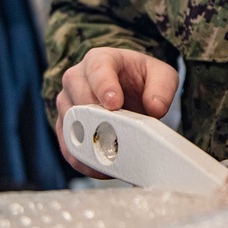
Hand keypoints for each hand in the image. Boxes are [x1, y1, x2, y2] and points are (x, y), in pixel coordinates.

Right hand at [55, 47, 179, 177]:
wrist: (127, 89)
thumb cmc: (140, 78)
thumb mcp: (160, 75)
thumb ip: (162, 87)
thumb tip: (155, 107)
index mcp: (100, 59)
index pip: (97, 69)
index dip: (104, 86)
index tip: (114, 104)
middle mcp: (77, 78)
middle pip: (77, 96)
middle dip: (96, 117)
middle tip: (115, 135)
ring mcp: (67, 102)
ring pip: (68, 121)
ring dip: (87, 141)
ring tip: (110, 156)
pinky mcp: (65, 126)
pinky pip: (67, 145)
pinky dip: (82, 160)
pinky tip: (100, 168)